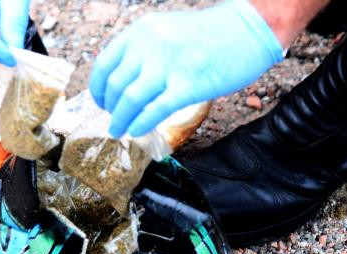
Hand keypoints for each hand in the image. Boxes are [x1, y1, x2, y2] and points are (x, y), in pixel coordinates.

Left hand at [89, 0, 283, 137]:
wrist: (248, 31)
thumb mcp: (165, 30)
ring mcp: (168, 65)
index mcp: (141, 31)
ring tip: (119, 131)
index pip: (104, 64)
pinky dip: (140, 124)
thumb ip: (143, 50)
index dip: (97, 89)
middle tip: (113, 121)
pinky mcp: (187, 85)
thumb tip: (122, 80)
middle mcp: (150, 46)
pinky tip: (137, 131)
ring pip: (130, 100)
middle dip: (110, 109)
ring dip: (120, 120)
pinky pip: (154, 110)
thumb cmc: (208, 34)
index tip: (101, 103)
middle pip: (114, 86)